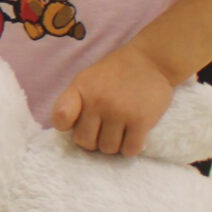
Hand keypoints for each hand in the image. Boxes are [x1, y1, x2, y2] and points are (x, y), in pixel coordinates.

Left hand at [50, 47, 174, 155]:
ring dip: (114, 145)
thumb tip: (68, 130)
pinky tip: (132, 136)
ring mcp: (120, 112)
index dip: (66, 126)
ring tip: (119, 131)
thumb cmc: (116, 72)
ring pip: (108, 149)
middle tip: (103, 129)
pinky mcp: (141, 121)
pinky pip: (129, 150)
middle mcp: (97, 102)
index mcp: (80, 89)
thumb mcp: (87, 78)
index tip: (78, 122)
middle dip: (93, 139)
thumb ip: (74, 101)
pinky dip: (130, 148)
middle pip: (85, 141)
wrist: (152, 60)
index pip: (60, 118)